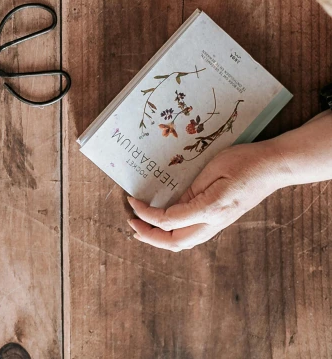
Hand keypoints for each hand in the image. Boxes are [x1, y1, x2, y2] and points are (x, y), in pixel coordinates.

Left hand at [127, 139, 287, 250]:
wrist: (273, 167)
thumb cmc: (244, 161)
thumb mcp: (213, 168)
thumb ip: (191, 189)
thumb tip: (169, 203)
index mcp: (210, 208)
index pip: (169, 220)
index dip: (146, 214)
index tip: (131, 201)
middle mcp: (214, 223)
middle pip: (174, 242)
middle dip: (149, 236)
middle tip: (131, 223)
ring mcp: (219, 225)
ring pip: (184, 243)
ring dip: (160, 239)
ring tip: (143, 228)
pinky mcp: (221, 221)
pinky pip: (193, 235)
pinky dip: (174, 234)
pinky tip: (166, 225)